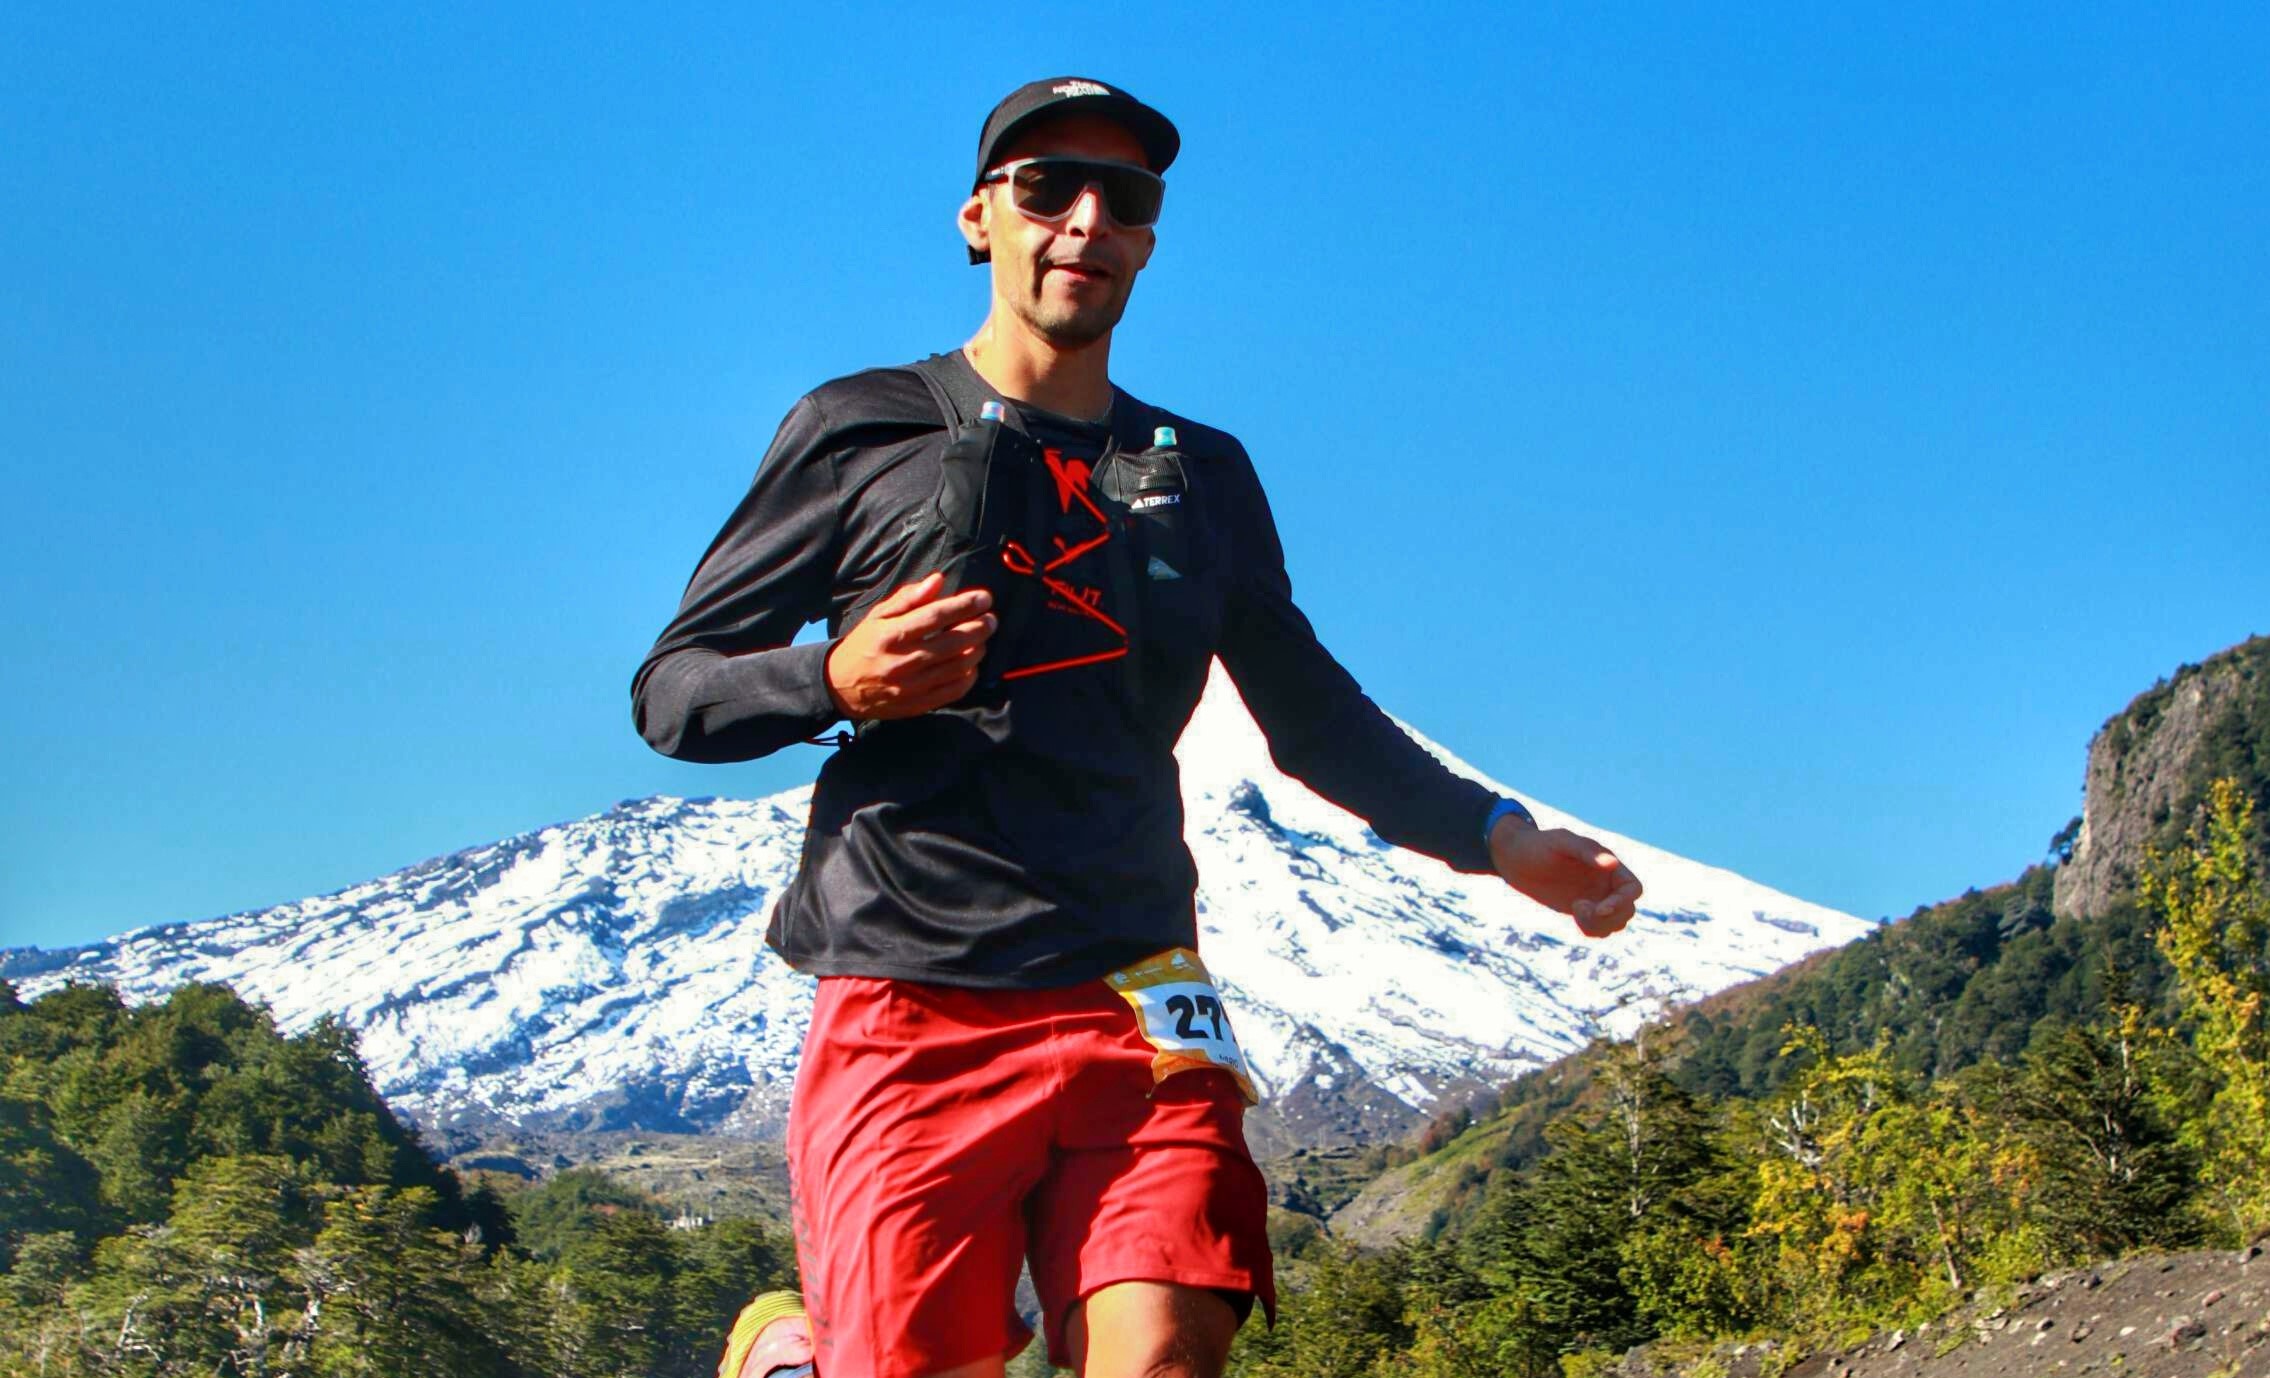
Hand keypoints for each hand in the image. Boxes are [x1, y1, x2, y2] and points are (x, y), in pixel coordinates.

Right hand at [825, 572, 995, 719]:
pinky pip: (953, 691)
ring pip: (957, 667)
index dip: (964, 605)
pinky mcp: (918, 704)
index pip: (936, 616)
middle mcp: (903, 661)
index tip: (984, 598)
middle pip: (953, 642)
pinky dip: (968, 676)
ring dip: (977, 650)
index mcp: (891, 634)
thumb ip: (909, 598)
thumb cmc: (863, 644)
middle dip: (979, 628)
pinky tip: (971, 665)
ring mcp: (912, 686)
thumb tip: (938, 580)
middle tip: (991, 619)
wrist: (840, 687)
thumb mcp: (878, 616)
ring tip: (982, 639)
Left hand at [1488, 815, 1641, 938]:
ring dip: (1600, 925)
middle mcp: (1606, 882)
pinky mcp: (1584, 909)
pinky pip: (1600, 928)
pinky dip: (1593, 929)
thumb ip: (1586, 852)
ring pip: (1616, 922)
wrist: (1516, 858)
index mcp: (1607, 863)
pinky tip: (1575, 916)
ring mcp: (1596, 897)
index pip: (1632, 888)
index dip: (1623, 901)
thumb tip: (1612, 863)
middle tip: (1578, 907)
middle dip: (1608, 916)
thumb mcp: (1561, 843)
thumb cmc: (1539, 844)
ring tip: (1575, 910)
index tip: (1600, 908)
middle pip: (1627, 910)